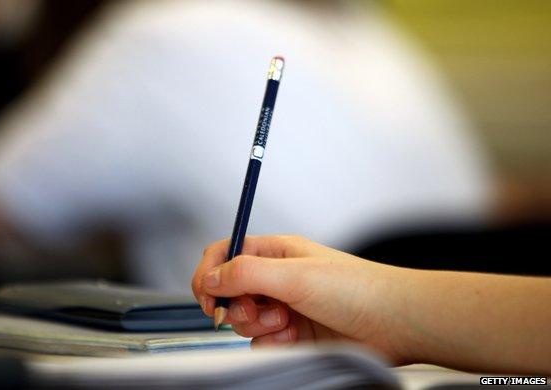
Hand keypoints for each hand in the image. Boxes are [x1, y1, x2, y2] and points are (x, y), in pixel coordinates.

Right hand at [192, 235, 413, 363]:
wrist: (393, 323)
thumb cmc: (358, 288)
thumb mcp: (295, 274)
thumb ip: (246, 273)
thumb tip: (211, 278)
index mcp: (275, 252)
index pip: (225, 253)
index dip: (209, 273)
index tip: (206, 296)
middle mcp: (276, 277)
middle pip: (229, 291)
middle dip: (237, 306)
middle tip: (257, 309)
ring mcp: (283, 307)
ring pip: (243, 320)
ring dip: (259, 325)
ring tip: (287, 323)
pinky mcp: (291, 334)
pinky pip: (261, 342)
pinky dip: (273, 343)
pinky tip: (296, 338)